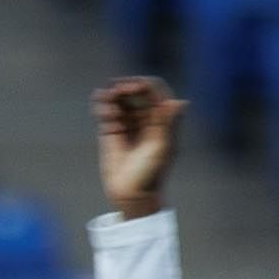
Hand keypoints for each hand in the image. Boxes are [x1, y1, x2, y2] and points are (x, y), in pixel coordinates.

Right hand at [96, 76, 185, 217]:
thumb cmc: (151, 173)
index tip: (132, 88)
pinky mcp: (112, 132)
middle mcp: (146, 118)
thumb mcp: (161, 148)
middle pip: (135, 92)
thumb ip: (167, 123)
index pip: (154, 91)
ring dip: (111, 95)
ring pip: (120, 100)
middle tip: (115, 90)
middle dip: (125, 87)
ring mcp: (128, 124)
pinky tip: (99, 106)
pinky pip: (107, 112)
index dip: (143, 84)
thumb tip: (179, 101)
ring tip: (102, 97)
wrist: (131, 194)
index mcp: (162, 119)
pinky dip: (102, 106)